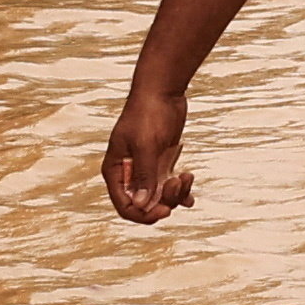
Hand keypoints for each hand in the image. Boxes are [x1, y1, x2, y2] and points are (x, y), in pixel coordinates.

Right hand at [104, 81, 197, 222]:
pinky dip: (181, 190)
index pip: (125, 206)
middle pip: (145, 204)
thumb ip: (144, 176)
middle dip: (164, 200)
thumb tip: (143, 205)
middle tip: (178, 183)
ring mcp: (146, 169)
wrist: (162, 90)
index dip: (144, 214)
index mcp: (115, 171)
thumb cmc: (147, 113)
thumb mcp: (145, 145)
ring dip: (176, 193)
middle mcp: (129, 174)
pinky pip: (169, 186)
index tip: (164, 211)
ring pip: (160, 197)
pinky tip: (189, 184)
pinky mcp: (161, 163)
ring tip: (187, 176)